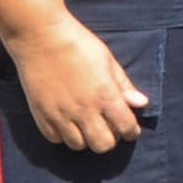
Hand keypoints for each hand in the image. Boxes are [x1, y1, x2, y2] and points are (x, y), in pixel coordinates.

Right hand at [9, 19, 148, 153]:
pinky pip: (56, 139)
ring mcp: (60, 114)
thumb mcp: (108, 61)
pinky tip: (67, 122)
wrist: (40, 37)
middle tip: (108, 127)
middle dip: (110, 139)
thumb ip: (124, 86)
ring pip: (79, 145)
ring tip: (86, 123)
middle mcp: (84, 110)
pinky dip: (64, 135)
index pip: (126, 128)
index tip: (130, 129)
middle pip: (103, 145)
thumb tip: (141, 103)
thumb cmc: (78, 44)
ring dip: (86, 138)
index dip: (132, 131)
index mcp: (105, 95)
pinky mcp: (41, 115)